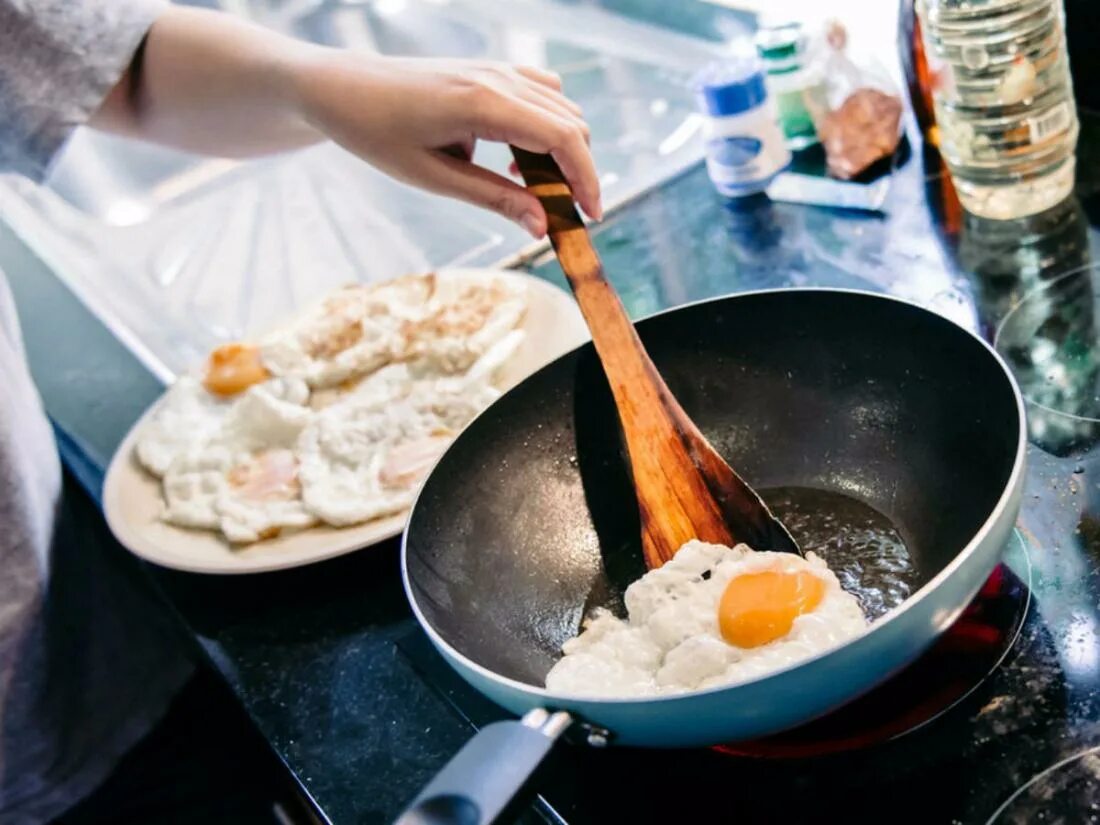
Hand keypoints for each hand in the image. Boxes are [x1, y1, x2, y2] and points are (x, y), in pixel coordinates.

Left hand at [293, 53, 601, 237]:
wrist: (339, 89)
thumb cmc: (377, 133)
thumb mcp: (434, 177)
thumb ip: (494, 199)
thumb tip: (542, 227)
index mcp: (484, 103)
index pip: (562, 139)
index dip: (586, 180)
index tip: (590, 216)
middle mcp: (497, 77)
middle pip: (570, 124)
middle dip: (577, 172)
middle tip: (561, 214)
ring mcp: (494, 68)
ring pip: (560, 109)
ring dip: (561, 150)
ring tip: (528, 186)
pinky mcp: (488, 69)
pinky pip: (539, 94)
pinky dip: (545, 126)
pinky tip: (515, 154)